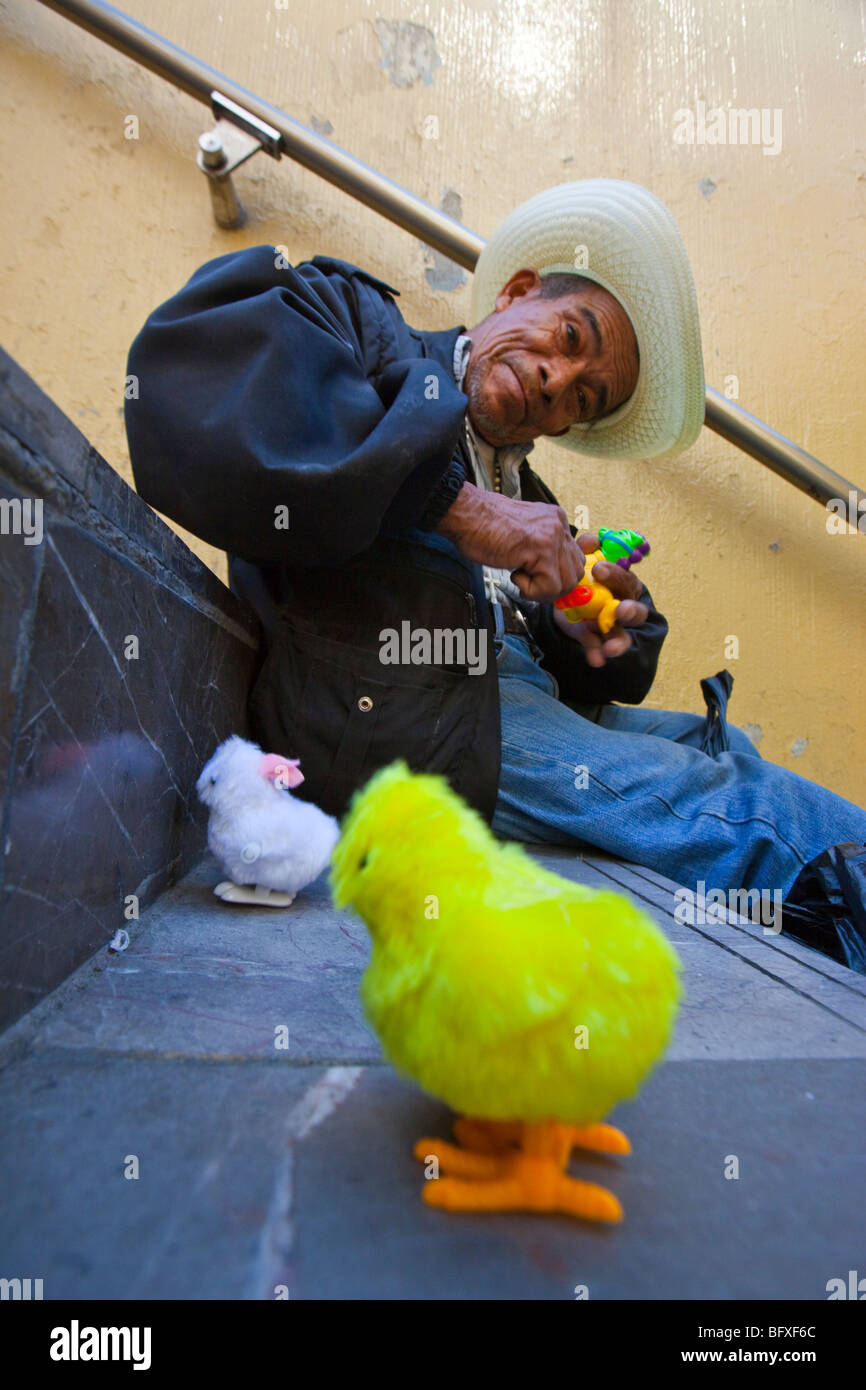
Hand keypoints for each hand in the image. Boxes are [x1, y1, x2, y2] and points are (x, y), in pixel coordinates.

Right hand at [436, 482, 584, 600]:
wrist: (467, 515)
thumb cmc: (484, 526)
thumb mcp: (524, 534)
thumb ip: (541, 548)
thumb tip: (551, 575)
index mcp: (556, 521)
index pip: (575, 559)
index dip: (558, 577)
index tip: (539, 581)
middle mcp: (558, 526)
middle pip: (575, 574)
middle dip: (553, 588)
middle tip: (530, 585)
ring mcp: (552, 537)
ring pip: (566, 583)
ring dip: (542, 591)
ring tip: (521, 578)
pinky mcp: (541, 550)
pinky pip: (549, 586)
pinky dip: (531, 590)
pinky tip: (515, 575)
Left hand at [552, 533, 648, 666]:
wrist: (563, 599)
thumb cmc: (584, 578)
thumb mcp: (583, 563)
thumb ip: (587, 550)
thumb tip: (591, 539)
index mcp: (623, 586)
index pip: (626, 580)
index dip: (616, 575)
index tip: (599, 569)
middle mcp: (622, 607)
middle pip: (635, 612)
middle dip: (630, 612)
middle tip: (620, 610)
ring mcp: (610, 626)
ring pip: (622, 636)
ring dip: (618, 642)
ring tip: (611, 648)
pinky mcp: (595, 640)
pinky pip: (598, 648)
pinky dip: (597, 654)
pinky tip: (596, 659)